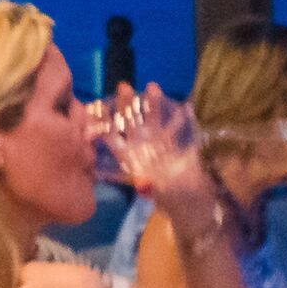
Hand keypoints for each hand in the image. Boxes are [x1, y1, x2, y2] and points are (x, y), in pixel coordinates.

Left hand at [106, 84, 209, 205]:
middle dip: (127, 104)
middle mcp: (140, 146)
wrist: (189, 201)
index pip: (113, 139)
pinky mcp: (175, 142)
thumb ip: (149, 187)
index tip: (97, 108)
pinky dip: (181, 116)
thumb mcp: (157, 193)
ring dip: (153, 104)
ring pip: (152, 119)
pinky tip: (185, 105)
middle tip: (124, 86)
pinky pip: (176, 126)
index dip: (104, 125)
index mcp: (130, 158)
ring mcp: (158, 142)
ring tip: (152, 87)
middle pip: (131, 122)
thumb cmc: (169, 198)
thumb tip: (142, 184)